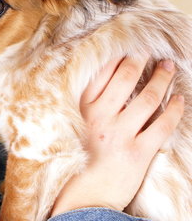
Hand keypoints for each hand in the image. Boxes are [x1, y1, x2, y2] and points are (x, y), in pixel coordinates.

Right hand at [51, 56, 183, 214]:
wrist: (81, 199)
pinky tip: (179, 100)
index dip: (117, 59)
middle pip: (125, 79)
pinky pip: (162, 125)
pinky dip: (174, 110)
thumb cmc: (73, 161)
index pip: (101, 75)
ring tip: (168, 68)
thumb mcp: (69, 128)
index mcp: (80, 109)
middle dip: (139, 61)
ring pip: (146, 98)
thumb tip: (99, 85)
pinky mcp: (138, 152)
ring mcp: (119, 134)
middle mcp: (99, 117)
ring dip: (161, 79)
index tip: (127, 50)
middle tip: (148, 52)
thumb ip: (81, 107)